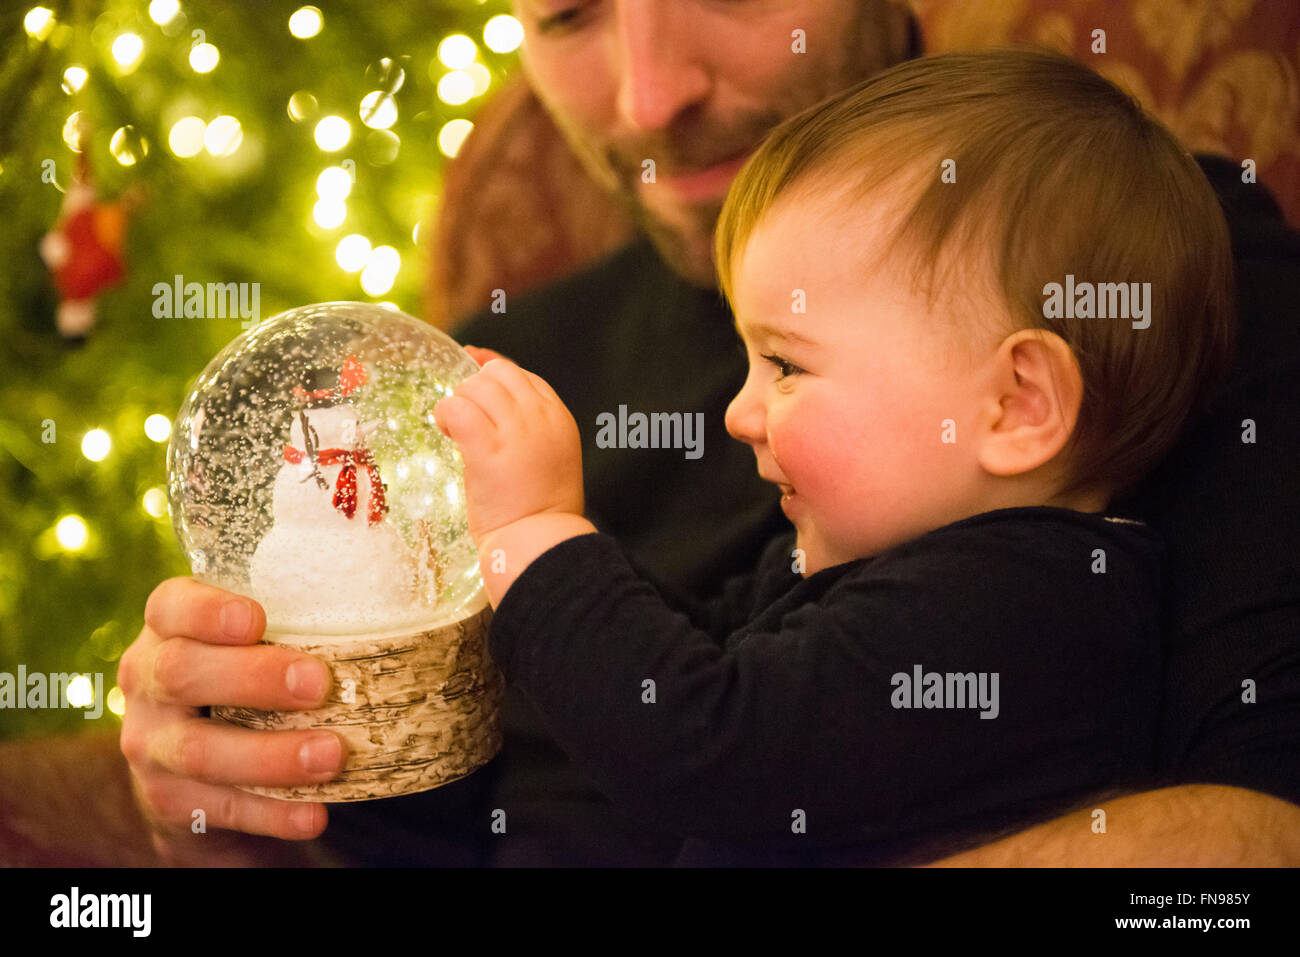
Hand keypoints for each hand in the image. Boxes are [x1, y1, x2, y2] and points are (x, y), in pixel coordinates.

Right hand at [118, 578, 346, 863]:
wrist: (194, 772)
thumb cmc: (245, 680)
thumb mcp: (252, 642)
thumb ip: (298, 619)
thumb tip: (404, 602)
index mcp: (168, 629)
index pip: (171, 606)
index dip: (207, 610)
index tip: (257, 619)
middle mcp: (148, 681)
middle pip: (182, 673)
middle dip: (253, 678)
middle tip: (319, 684)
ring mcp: (152, 744)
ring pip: (200, 751)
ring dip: (272, 756)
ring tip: (332, 755)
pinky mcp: (170, 799)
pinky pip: (220, 807)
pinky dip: (271, 813)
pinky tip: (314, 813)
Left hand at [434, 356, 583, 541]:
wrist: (541, 546)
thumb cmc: (540, 511)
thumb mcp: (550, 458)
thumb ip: (529, 428)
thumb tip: (494, 398)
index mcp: (559, 419)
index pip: (523, 376)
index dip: (493, 373)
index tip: (473, 384)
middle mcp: (540, 418)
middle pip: (499, 374)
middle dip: (474, 391)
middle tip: (466, 422)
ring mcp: (516, 432)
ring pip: (475, 386)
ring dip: (457, 404)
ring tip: (456, 432)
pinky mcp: (487, 450)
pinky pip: (456, 409)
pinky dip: (445, 416)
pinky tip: (448, 434)